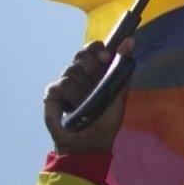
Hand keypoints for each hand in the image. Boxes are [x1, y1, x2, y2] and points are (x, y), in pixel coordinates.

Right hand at [43, 39, 132, 154]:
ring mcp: (64, 83)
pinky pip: (61, 85)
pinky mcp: (51, 94)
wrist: (90, 144)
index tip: (105, 57)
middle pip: (81, 55)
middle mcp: (78, 75)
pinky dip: (71, 98)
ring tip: (87, 107)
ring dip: (84, 91)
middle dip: (93, 69)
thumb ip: (123, 67)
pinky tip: (73, 110)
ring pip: (72, 71)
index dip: (97, 49)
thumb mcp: (119, 94)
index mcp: (95, 72)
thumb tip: (131, 40)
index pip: (92, 48)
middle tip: (98, 85)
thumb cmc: (106, 120)